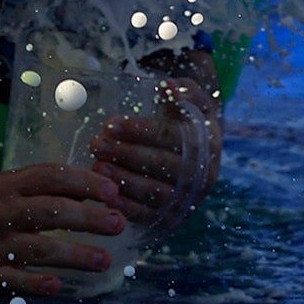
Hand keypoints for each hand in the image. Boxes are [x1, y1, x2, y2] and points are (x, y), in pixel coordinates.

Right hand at [0, 164, 126, 298]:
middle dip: (87, 217)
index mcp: (5, 186)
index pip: (49, 177)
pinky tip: (59, 286)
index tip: (113, 192)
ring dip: (75, 255)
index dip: (84, 182)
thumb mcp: (7, 193)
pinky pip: (15, 281)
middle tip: (119, 223)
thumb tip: (97, 188)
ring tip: (106, 261)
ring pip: (38, 249)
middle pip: (48, 211)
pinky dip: (36, 284)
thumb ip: (46, 189)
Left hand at [88, 75, 222, 231]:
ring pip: (155, 193)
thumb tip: (167, 86)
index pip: (173, 138)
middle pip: (163, 166)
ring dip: (124, 181)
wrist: (198, 153)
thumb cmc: (188, 121)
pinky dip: (126, 207)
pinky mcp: (171, 217)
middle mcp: (202, 177)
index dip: (141, 131)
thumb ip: (183, 91)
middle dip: (127, 155)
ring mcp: (187, 200)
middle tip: (97, 144)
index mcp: (207, 146)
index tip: (111, 124)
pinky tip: (104, 196)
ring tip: (96, 166)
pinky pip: (149, 215)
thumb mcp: (193, 101)